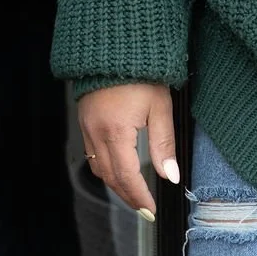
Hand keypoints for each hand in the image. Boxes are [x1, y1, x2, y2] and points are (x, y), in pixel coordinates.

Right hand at [78, 82, 179, 219]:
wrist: (117, 46)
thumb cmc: (142, 72)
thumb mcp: (160, 105)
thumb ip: (164, 142)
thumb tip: (170, 175)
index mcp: (116, 132)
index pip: (127, 176)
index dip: (139, 196)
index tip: (150, 209)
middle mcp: (97, 133)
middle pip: (110, 177)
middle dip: (127, 195)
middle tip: (143, 207)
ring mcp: (88, 128)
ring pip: (99, 168)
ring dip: (115, 184)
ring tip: (132, 193)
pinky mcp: (85, 121)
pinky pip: (92, 154)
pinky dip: (105, 168)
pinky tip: (116, 169)